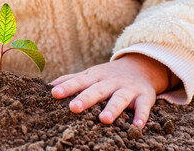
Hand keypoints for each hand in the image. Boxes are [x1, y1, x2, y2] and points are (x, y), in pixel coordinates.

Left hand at [51, 53, 175, 127]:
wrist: (141, 66)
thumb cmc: (107, 75)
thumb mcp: (90, 75)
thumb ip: (71, 80)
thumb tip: (49, 85)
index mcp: (95, 77)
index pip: (78, 82)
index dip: (67, 87)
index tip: (54, 93)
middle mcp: (110, 82)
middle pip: (97, 90)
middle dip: (86, 98)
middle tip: (74, 107)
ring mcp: (128, 89)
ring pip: (120, 98)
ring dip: (112, 108)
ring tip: (104, 119)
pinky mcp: (144, 96)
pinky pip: (143, 106)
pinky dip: (141, 115)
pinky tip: (137, 126)